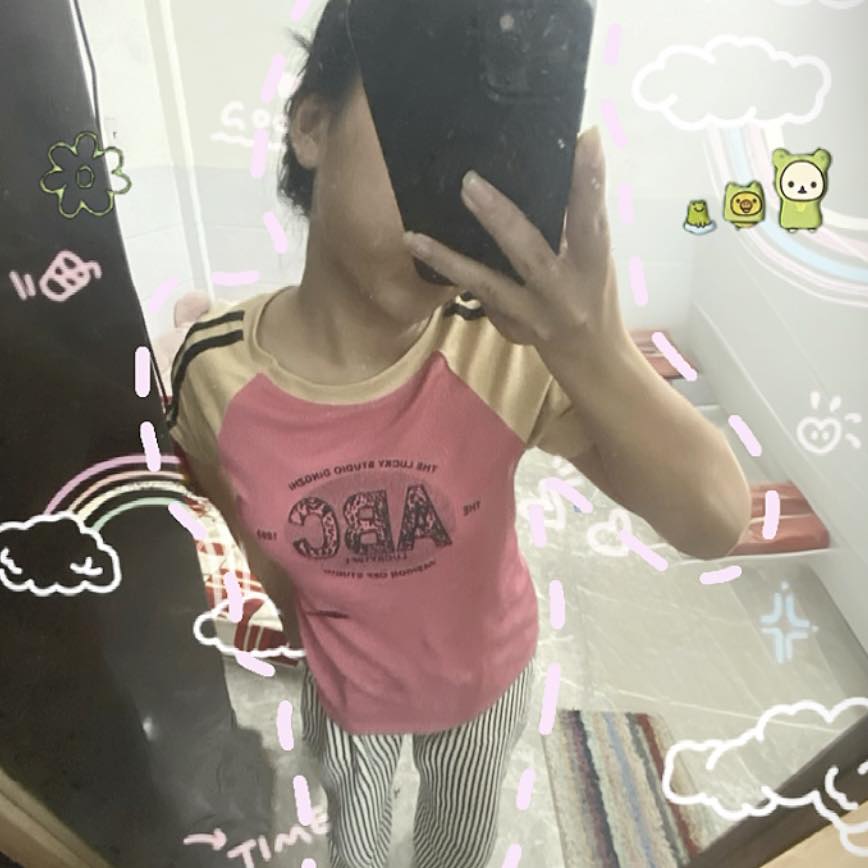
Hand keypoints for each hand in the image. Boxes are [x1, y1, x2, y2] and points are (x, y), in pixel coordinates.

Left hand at [402, 126, 622, 353]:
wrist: (587, 353)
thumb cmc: (591, 289)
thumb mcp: (595, 256)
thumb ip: (578, 220)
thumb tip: (561, 156)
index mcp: (592, 263)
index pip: (593, 217)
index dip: (591, 179)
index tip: (585, 137)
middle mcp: (563, 290)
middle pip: (529, 252)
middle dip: (499, 217)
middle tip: (469, 182)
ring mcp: (533, 314)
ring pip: (487, 284)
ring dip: (449, 260)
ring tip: (414, 238)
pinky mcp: (511, 327)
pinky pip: (478, 297)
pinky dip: (452, 273)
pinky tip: (423, 252)